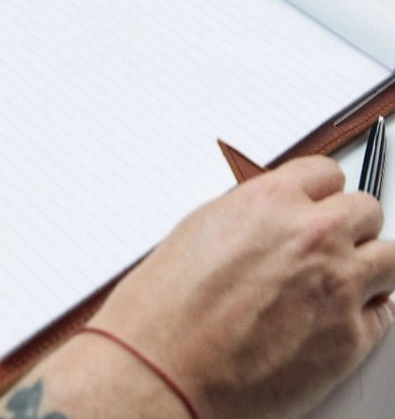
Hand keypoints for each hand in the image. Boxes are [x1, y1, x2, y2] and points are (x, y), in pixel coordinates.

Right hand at [87, 156, 394, 418]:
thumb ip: (250, 217)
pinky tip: (335, 316)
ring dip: (368, 264)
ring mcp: (338, 286)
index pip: (325, 173)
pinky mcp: (350, 339)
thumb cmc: (167, 303)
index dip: (319, 191)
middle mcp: (312, 235)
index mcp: (270, 201)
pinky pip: (384, 313)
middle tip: (330, 242)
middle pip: (365, 209)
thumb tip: (270, 221)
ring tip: (341, 279)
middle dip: (348, 224)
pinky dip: (366, 313)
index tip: (317, 203)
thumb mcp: (201, 229)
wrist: (166, 365)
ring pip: (390, 257)